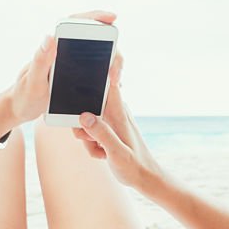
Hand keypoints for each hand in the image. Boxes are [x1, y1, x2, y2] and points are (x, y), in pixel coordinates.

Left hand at [8, 9, 116, 122]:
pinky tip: (114, 86)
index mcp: (53, 46)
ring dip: (111, 64)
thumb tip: (50, 36)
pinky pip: (96, 71)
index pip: (76, 23)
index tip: (112, 18)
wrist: (21, 109)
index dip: (96, 17)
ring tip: (116, 81)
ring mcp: (72, 63)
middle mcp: (65, 51)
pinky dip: (107, 76)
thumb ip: (40, 60)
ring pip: (99, 56)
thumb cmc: (24, 95)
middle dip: (111, 49)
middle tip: (115, 71)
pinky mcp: (76, 76)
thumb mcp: (32, 81)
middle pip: (94, 40)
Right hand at [72, 59, 161, 189]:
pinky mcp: (107, 129)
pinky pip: (89, 132)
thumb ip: (101, 134)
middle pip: (86, 104)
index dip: (101, 66)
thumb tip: (83, 115)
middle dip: (81, 124)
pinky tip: (103, 155)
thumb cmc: (135, 167)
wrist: (146, 179)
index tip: (96, 50)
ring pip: (85, 122)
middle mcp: (115, 112)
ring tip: (101, 152)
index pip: (109, 80)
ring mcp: (110, 121)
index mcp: (118, 112)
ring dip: (87, 139)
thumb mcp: (116, 153)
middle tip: (90, 141)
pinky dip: (92, 145)